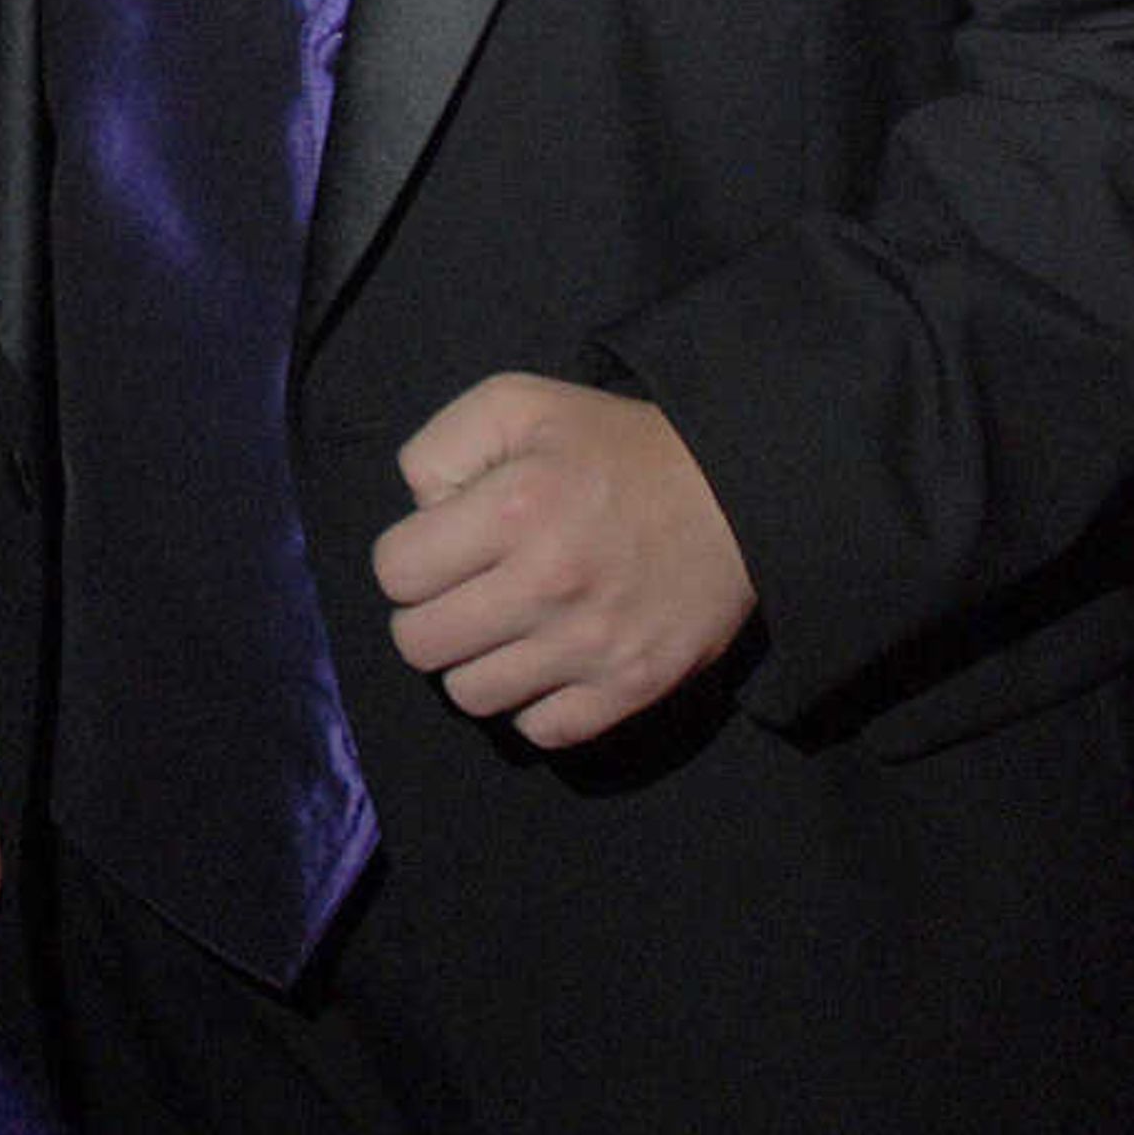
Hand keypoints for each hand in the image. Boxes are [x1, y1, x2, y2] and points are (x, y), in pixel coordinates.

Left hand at [373, 371, 756, 746]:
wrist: (738, 494)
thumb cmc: (617, 448)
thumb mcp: (521, 404)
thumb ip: (442, 448)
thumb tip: (418, 516)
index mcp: (514, 508)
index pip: (396, 572)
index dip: (408, 557)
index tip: (443, 546)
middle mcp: (548, 584)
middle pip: (419, 644)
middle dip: (429, 614)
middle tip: (466, 591)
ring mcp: (591, 646)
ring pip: (470, 695)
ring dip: (475, 662)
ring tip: (507, 626)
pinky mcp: (631, 687)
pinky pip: (539, 730)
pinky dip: (532, 703)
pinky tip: (547, 661)